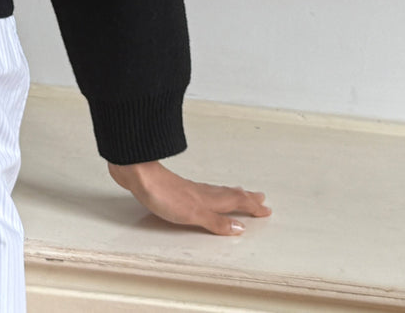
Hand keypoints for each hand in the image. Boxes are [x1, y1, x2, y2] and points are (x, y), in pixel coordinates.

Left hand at [108, 159, 270, 234]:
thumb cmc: (163, 194)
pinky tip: (204, 193)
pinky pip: (203, 191)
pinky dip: (212, 193)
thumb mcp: (194, 214)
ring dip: (231, 193)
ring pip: (217, 191)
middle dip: (246, 197)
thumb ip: (216, 222)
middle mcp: (202, 192)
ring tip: (239, 193)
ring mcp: (190, 189)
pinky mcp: (176, 188)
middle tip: (260, 198)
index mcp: (209, 200)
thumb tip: (240, 228)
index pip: (237, 203)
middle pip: (230, 194)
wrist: (138, 175)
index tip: (266, 210)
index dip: (252, 207)